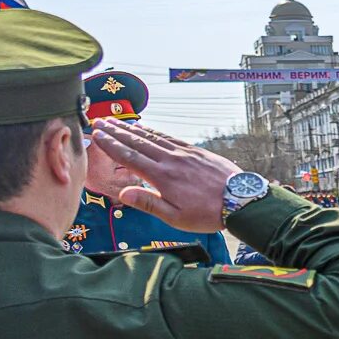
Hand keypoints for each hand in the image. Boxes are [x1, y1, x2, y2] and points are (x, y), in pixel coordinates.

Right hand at [88, 121, 240, 232]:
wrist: (241, 200)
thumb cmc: (208, 213)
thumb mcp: (176, 217)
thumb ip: (149, 203)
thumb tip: (123, 193)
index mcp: (162, 177)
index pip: (130, 157)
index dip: (111, 146)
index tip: (97, 136)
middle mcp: (171, 160)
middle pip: (137, 143)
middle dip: (116, 132)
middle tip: (99, 122)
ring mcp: (184, 153)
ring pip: (152, 137)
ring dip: (132, 129)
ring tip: (116, 122)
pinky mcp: (196, 151)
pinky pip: (169, 137)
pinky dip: (154, 132)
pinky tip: (146, 129)